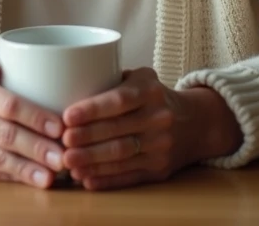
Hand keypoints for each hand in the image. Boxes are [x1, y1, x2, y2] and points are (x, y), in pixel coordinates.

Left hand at [61, 68, 242, 190]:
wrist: (196, 123)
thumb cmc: (154, 97)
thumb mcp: (141, 78)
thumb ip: (111, 79)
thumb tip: (68, 85)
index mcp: (150, 91)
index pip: (119, 100)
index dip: (92, 110)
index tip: (67, 116)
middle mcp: (159, 118)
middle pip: (118, 131)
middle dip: (86, 139)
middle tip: (62, 143)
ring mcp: (161, 146)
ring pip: (121, 156)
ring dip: (92, 161)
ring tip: (68, 162)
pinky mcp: (160, 169)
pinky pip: (129, 176)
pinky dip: (106, 179)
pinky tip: (87, 179)